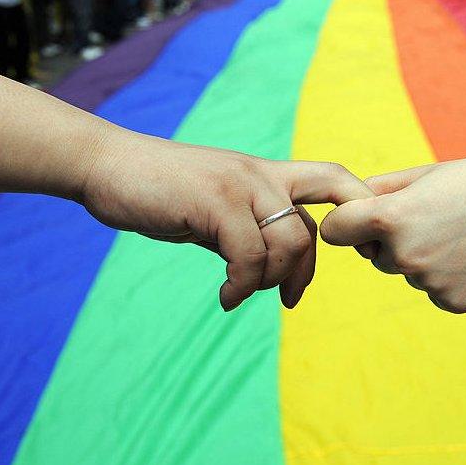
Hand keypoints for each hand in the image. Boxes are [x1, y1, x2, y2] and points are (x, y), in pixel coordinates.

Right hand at [79, 128, 373, 311]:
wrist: (108, 166)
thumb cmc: (159, 190)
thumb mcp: (214, 210)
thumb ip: (246, 229)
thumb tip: (269, 266)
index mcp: (265, 173)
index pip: (333, 180)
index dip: (357, 209)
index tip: (353, 251)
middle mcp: (261, 174)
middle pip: (319, 219)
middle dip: (312, 268)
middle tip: (291, 298)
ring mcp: (240, 185)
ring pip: (289, 242)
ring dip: (271, 281)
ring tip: (240, 293)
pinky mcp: (216, 201)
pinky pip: (250, 255)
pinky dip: (243, 286)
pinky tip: (226, 297)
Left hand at [321, 155, 465, 312]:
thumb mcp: (424, 175)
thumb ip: (379, 191)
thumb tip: (343, 208)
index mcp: (391, 218)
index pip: (335, 231)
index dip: (345, 224)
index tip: (360, 219)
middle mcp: (406, 255)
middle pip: (373, 256)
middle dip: (391, 241)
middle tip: (435, 219)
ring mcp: (430, 284)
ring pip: (407, 273)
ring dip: (422, 258)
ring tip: (462, 233)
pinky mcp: (453, 303)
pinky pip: (433, 291)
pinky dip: (448, 277)